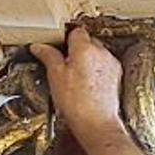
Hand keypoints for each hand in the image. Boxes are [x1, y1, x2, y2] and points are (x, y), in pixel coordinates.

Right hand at [30, 28, 125, 142]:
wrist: (96, 122)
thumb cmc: (76, 102)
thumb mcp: (55, 76)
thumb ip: (48, 56)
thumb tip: (39, 46)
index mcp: (85, 48)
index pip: (75, 31)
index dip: (65, 38)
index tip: (57, 47)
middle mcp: (101, 52)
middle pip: (87, 41)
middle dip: (75, 49)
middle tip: (63, 63)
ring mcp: (111, 64)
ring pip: (96, 53)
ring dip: (86, 60)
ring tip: (74, 76)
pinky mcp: (116, 76)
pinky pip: (103, 65)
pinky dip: (95, 70)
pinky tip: (85, 84)